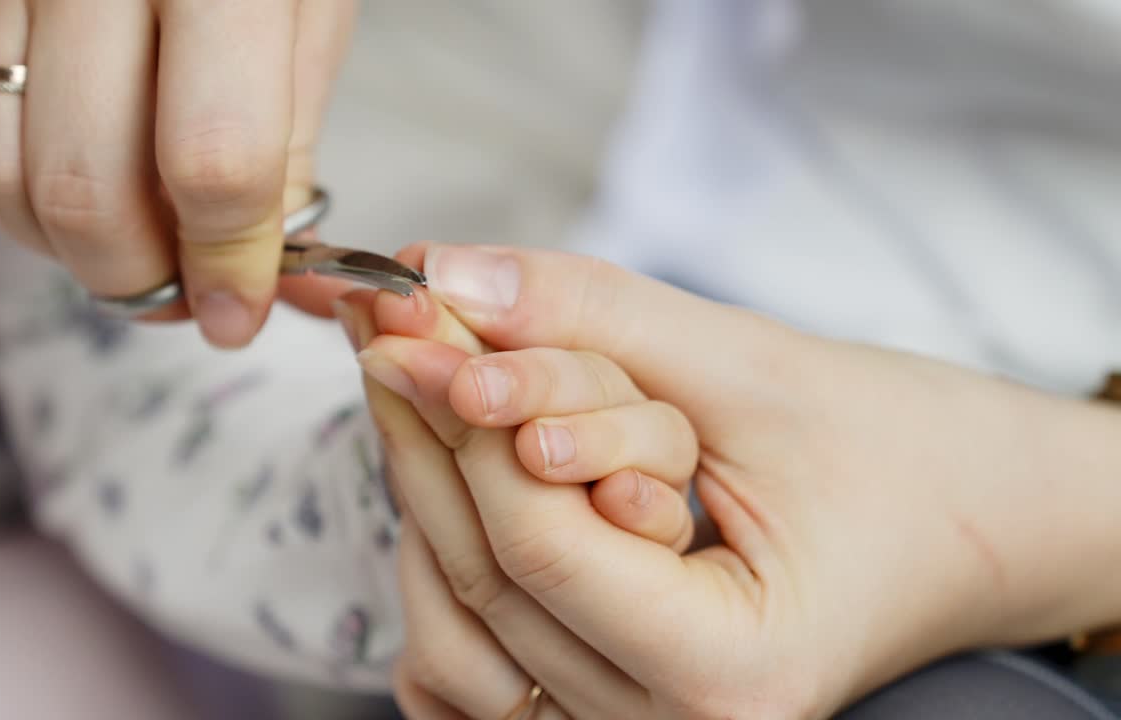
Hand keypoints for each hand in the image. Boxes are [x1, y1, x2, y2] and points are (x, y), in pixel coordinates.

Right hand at [0, 0, 354, 346]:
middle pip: (82, 179)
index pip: (213, 162)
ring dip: (54, 241)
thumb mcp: (309, 15)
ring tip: (123, 243)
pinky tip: (53, 177)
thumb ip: (279, 146)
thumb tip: (248, 275)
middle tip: (175, 294)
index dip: (226, 264)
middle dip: (133, 273)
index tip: (236, 312)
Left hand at [363, 244, 1120, 717]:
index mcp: (734, 672)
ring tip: (417, 377)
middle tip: (392, 321)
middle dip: (428, 434)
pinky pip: (479, 661)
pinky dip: (450, 562)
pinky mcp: (613, 703)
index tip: (408, 314)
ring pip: (464, 626)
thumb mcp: (751, 364)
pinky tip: (451, 473)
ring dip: (428, 493)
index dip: (461, 421)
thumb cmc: (905, 454)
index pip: (541, 550)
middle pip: (489, 581)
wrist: (969, 517)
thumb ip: (596, 317)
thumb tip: (456, 276)